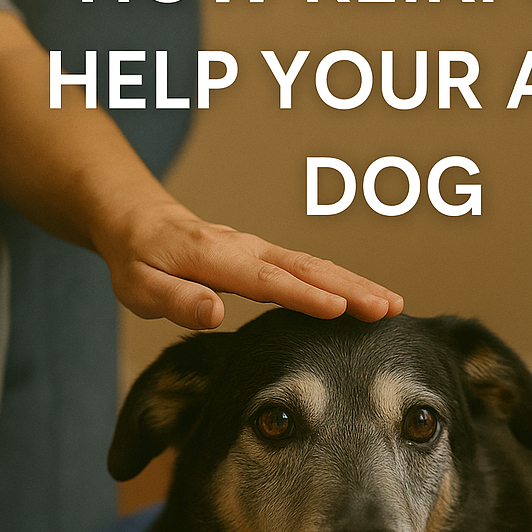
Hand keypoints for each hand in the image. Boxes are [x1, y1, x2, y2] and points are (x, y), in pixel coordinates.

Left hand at [97, 201, 404, 329]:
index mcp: (215, 258)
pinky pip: (310, 267)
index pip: (266, 280)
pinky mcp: (268, 256)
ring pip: (316, 265)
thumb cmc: (138, 259)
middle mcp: (247, 248)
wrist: (140, 220)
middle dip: (350, 288)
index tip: (339, 310)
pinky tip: (366, 295)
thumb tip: (215, 311)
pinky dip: (342, 279)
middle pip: (306, 268)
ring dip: (356, 283)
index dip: (304, 294)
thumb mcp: (140, 287)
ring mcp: (261, 249)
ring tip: (392, 304)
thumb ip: (177, 299)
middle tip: (388, 308)